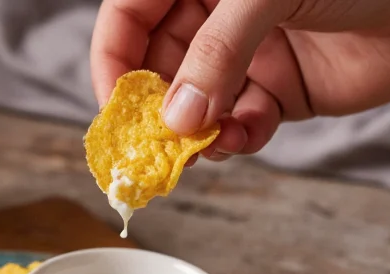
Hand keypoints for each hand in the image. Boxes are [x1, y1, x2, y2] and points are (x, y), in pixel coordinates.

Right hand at [90, 0, 389, 160]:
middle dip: (155, 106)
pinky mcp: (275, 92)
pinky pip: (237, 123)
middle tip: (155, 141)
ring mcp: (243, 56)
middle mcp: (215, 16)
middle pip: (156, 67)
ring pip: (193, 104)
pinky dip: (236, 137)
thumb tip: (176, 117)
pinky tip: (245, 135)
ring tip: (205, 142)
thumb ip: (217, 52)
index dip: (113, 59)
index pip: (128, 17)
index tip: (116, 105)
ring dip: (194, 129)